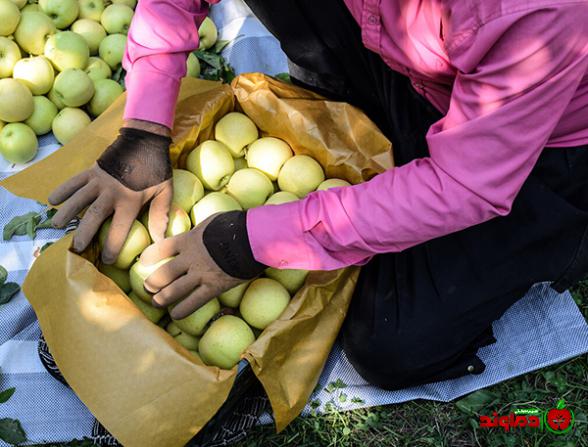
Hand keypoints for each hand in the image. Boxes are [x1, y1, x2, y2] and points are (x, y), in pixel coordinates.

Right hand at [49, 125, 172, 262]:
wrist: (144, 141)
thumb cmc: (156, 169)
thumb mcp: (164, 192)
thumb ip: (160, 215)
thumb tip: (160, 240)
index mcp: (130, 201)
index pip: (118, 229)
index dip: (112, 246)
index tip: (107, 260)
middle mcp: (111, 193)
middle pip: (93, 217)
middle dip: (84, 234)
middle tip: (76, 248)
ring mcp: (99, 181)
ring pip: (79, 199)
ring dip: (67, 213)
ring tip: (57, 226)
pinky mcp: (92, 170)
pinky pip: (74, 181)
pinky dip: (63, 189)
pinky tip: (52, 200)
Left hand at [141, 211, 265, 318]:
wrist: (253, 238)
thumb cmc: (235, 226)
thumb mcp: (211, 222)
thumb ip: (200, 231)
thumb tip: (197, 232)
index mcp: (188, 240)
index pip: (161, 249)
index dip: (149, 256)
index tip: (144, 262)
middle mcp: (190, 259)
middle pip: (163, 274)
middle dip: (152, 283)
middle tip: (148, 287)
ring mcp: (201, 275)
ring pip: (173, 291)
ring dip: (161, 299)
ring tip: (156, 302)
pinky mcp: (213, 287)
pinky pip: (194, 302)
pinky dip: (182, 310)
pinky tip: (175, 315)